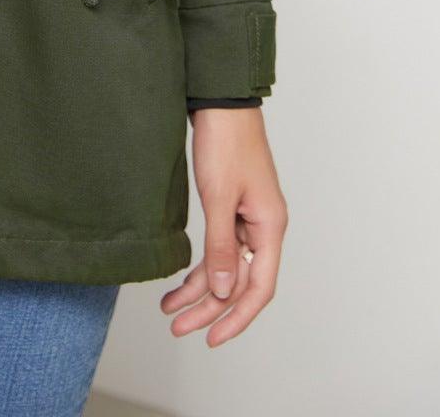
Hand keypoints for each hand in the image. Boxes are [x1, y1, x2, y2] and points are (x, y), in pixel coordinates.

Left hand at [159, 108, 287, 346]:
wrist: (220, 101)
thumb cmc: (226, 141)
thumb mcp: (219, 197)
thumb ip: (221, 247)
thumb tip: (221, 291)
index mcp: (270, 227)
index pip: (258, 288)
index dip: (236, 317)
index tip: (212, 338)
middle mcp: (263, 227)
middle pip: (239, 282)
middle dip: (209, 309)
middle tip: (178, 328)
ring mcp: (248, 218)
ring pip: (226, 267)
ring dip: (200, 290)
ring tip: (169, 310)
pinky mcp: (232, 207)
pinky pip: (219, 247)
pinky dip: (200, 265)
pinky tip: (179, 281)